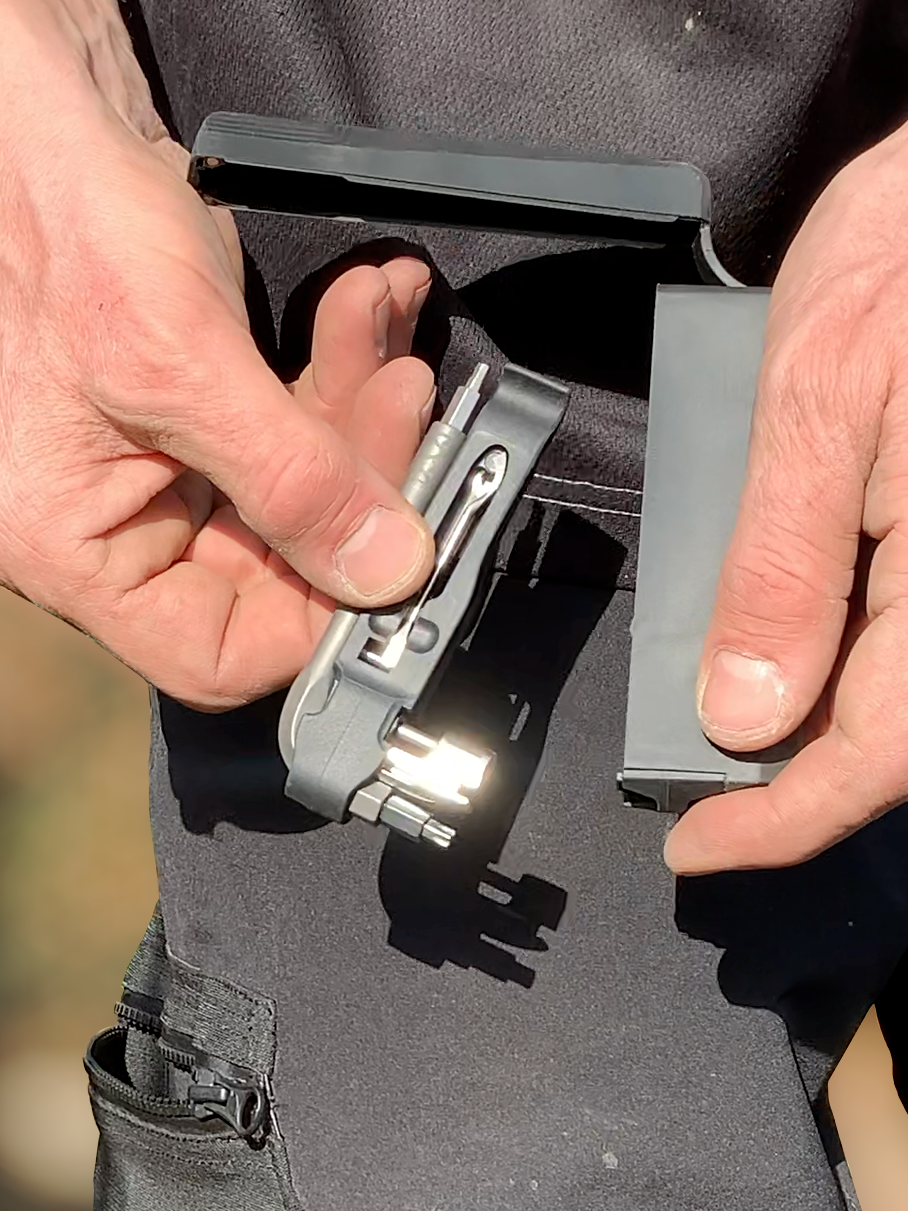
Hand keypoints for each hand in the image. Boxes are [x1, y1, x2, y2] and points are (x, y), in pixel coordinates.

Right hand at [0, 0, 434, 708]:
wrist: (55, 125)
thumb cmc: (71, 228)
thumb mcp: (186, 364)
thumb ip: (295, 482)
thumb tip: (389, 572)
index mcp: (72, 551)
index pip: (220, 654)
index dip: (319, 617)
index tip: (395, 548)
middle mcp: (114, 532)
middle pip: (281, 567)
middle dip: (357, 475)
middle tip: (405, 398)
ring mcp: (162, 481)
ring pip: (302, 494)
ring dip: (358, 409)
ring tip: (381, 323)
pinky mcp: (206, 428)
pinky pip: (295, 433)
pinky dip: (339, 374)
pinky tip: (368, 312)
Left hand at [665, 121, 907, 872]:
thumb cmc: (898, 264)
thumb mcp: (814, 409)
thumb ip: (783, 569)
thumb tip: (744, 712)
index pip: (877, 749)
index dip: (783, 818)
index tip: (696, 847)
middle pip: (888, 730)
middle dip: (788, 780)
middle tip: (698, 796)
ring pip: (891, 684)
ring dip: (807, 724)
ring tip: (720, 733)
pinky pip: (891, 622)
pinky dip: (828, 656)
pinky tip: (774, 650)